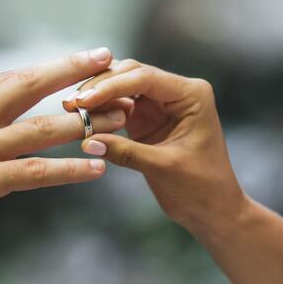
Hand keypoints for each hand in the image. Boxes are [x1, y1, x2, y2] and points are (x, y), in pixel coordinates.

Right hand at [0, 48, 126, 252]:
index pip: (8, 79)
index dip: (45, 69)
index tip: (72, 60)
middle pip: (31, 86)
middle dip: (73, 72)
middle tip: (107, 61)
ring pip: (42, 128)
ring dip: (84, 122)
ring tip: (119, 118)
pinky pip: (37, 172)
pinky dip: (70, 169)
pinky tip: (97, 169)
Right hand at [62, 59, 244, 231]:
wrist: (212, 209)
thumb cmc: (201, 188)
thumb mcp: (163, 168)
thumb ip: (126, 152)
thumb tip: (87, 141)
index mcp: (191, 94)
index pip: (145, 78)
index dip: (111, 87)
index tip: (84, 101)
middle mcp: (176, 92)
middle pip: (131, 74)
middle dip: (100, 86)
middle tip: (71, 103)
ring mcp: (160, 104)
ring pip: (122, 87)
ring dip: (97, 97)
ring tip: (70, 109)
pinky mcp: (147, 120)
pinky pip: (118, 107)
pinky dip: (101, 112)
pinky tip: (82, 119)